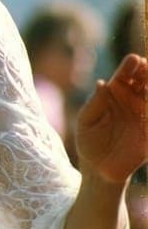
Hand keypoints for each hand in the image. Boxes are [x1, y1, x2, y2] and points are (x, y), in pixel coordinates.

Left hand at [75, 53, 147, 184]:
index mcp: (115, 93)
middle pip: (143, 79)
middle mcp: (132, 99)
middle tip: (147, 65)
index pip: (124, 75)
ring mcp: (144, 113)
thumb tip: (101, 83)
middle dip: (147, 70)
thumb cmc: (89, 142)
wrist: (99, 169)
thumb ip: (94, 104)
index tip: (134, 59)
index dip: (129, 66)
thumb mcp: (86, 122)